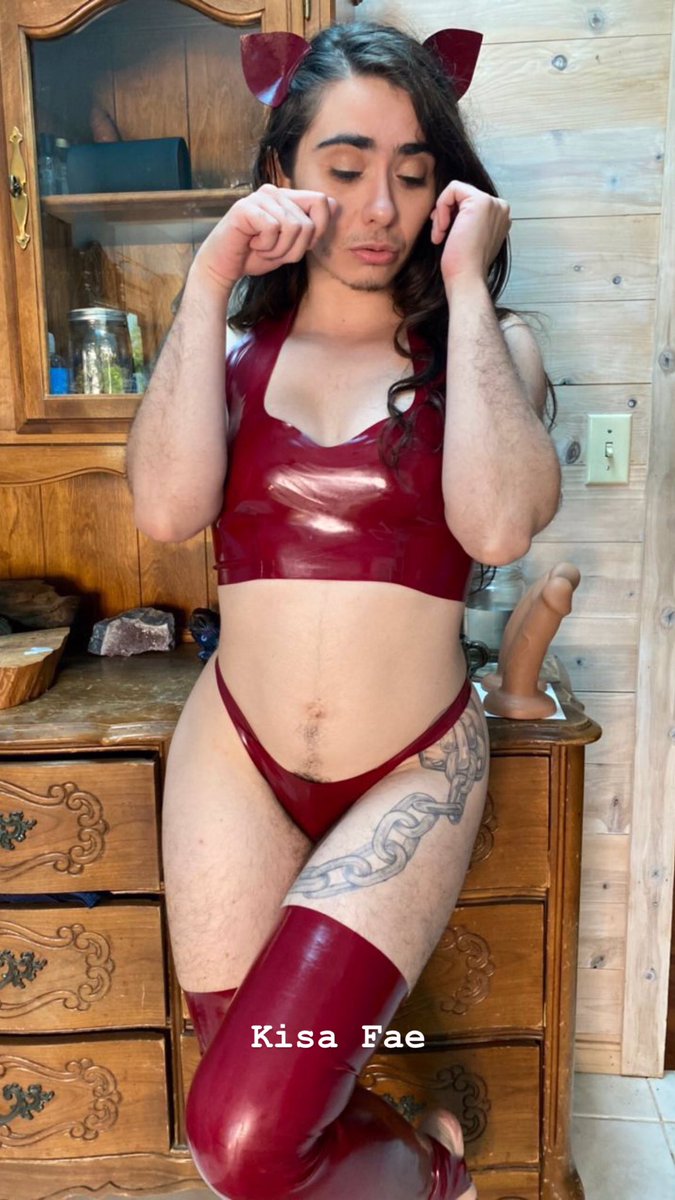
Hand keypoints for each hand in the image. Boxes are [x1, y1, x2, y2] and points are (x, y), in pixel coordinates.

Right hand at [191, 184, 336, 294]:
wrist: (225, 267)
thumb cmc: (256, 255)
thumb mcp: (292, 244)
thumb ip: (311, 227)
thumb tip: (336, 205)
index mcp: (288, 198)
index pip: (323, 202)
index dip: (320, 230)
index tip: (303, 246)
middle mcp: (276, 192)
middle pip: (309, 222)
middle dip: (296, 249)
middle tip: (275, 251)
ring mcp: (260, 197)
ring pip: (293, 227)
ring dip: (279, 250)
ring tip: (262, 248)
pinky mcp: (245, 208)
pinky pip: (272, 229)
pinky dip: (266, 247)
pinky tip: (252, 245)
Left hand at [430, 180, 511, 288]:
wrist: (467, 278)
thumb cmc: (464, 266)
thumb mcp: (468, 238)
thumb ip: (468, 222)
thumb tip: (452, 213)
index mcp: (499, 218)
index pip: (468, 203)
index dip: (452, 215)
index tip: (445, 234)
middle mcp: (500, 208)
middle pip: (463, 196)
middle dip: (446, 213)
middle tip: (440, 235)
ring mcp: (494, 203)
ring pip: (456, 192)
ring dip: (442, 213)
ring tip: (441, 235)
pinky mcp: (481, 201)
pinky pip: (452, 190)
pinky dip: (442, 208)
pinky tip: (443, 230)